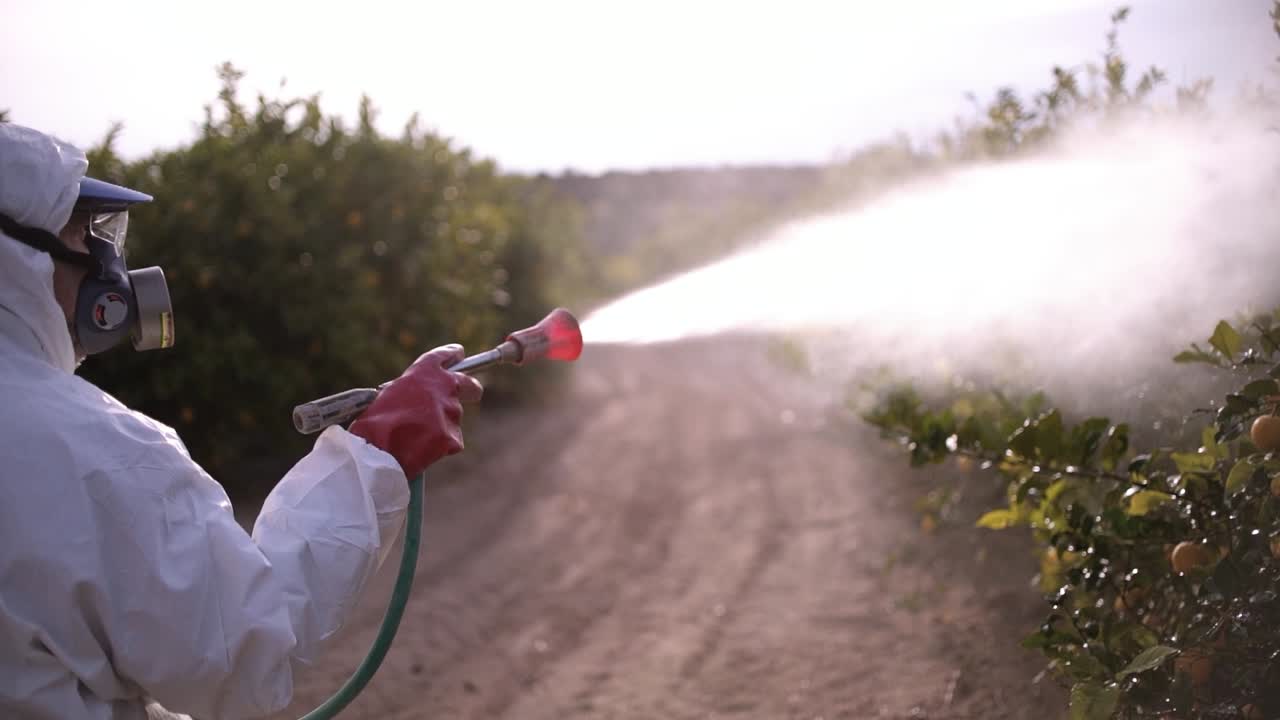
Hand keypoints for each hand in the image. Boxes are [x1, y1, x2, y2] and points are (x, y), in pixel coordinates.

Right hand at [349, 344, 483, 477]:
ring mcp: (451, 412)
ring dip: (441, 425)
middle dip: (470, 389)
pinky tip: (422, 448)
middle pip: (469, 385)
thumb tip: (423, 396)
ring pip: (453, 418)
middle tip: (469, 394)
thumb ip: (414, 389)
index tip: (459, 354)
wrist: (376, 451)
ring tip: (416, 435)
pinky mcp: (453, 436)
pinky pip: (452, 441)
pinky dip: (441, 446)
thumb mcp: (390, 393)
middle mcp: (444, 387)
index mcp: (425, 372)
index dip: (453, 354)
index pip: (445, 356)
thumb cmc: (375, 422)